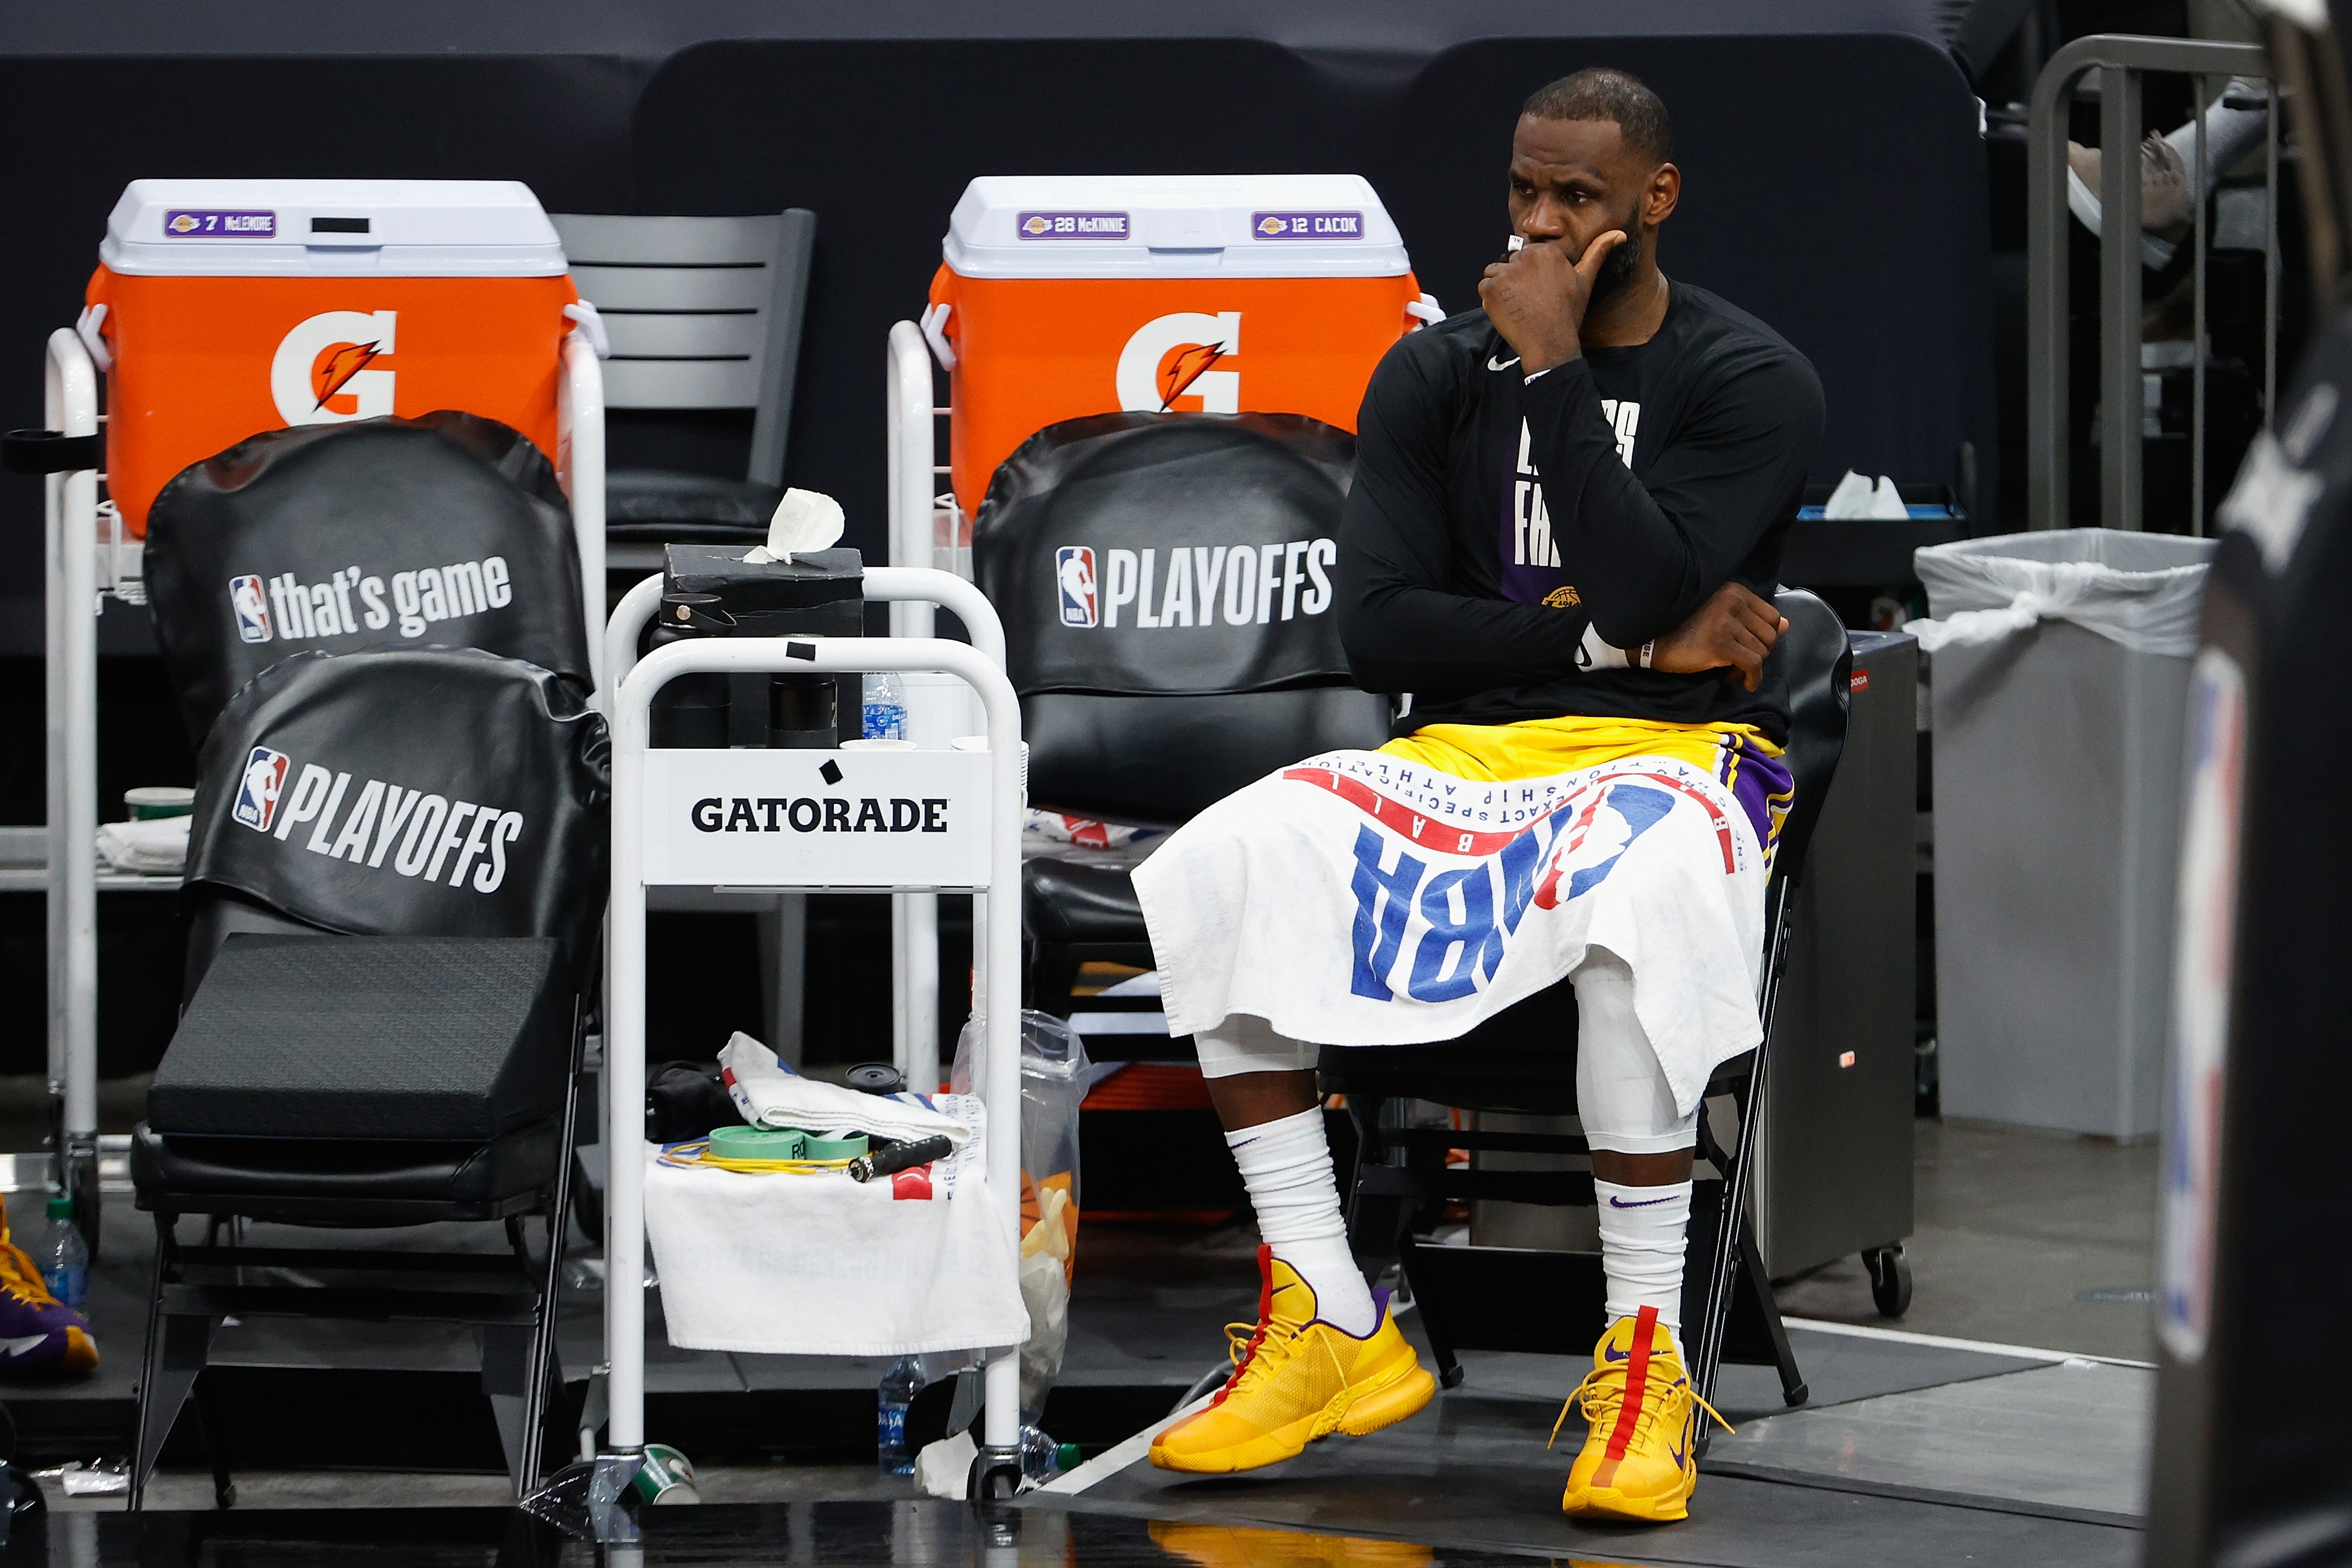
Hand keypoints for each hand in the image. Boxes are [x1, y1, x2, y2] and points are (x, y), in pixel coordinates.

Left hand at [1477, 230, 1626, 373]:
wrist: (1550, 343)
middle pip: (1511, 263)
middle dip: (1516, 280)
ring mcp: (1506, 272)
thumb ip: (1598, 252)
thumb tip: (1619, 233)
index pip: (1528, 256)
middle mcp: (1526, 257)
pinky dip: (1491, 299)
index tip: (1540, 292)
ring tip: (1518, 306)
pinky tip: (1508, 311)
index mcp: (1547, 252)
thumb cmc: (1568, 313)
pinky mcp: (1492, 288)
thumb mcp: (1586, 280)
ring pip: (1495, 273)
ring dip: (1502, 288)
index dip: (1532, 275)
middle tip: (1530, 301)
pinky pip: (1484, 287)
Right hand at [1645, 582, 1787, 691]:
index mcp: (1733, 591)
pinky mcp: (1719, 643)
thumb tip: (1785, 625)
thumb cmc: (1682, 628)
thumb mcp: (1719, 616)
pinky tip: (1745, 683)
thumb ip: (1751, 618)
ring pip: (1762, 651)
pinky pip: (1753, 664)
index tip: (1747, 648)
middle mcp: (1732, 602)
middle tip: (1739, 662)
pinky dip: (1753, 677)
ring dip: (1751, 666)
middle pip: (1769, 635)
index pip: (1771, 617)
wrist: (1650, 641)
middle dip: (1758, 653)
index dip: (1764, 638)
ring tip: (1731, 669)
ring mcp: (1726, 622)